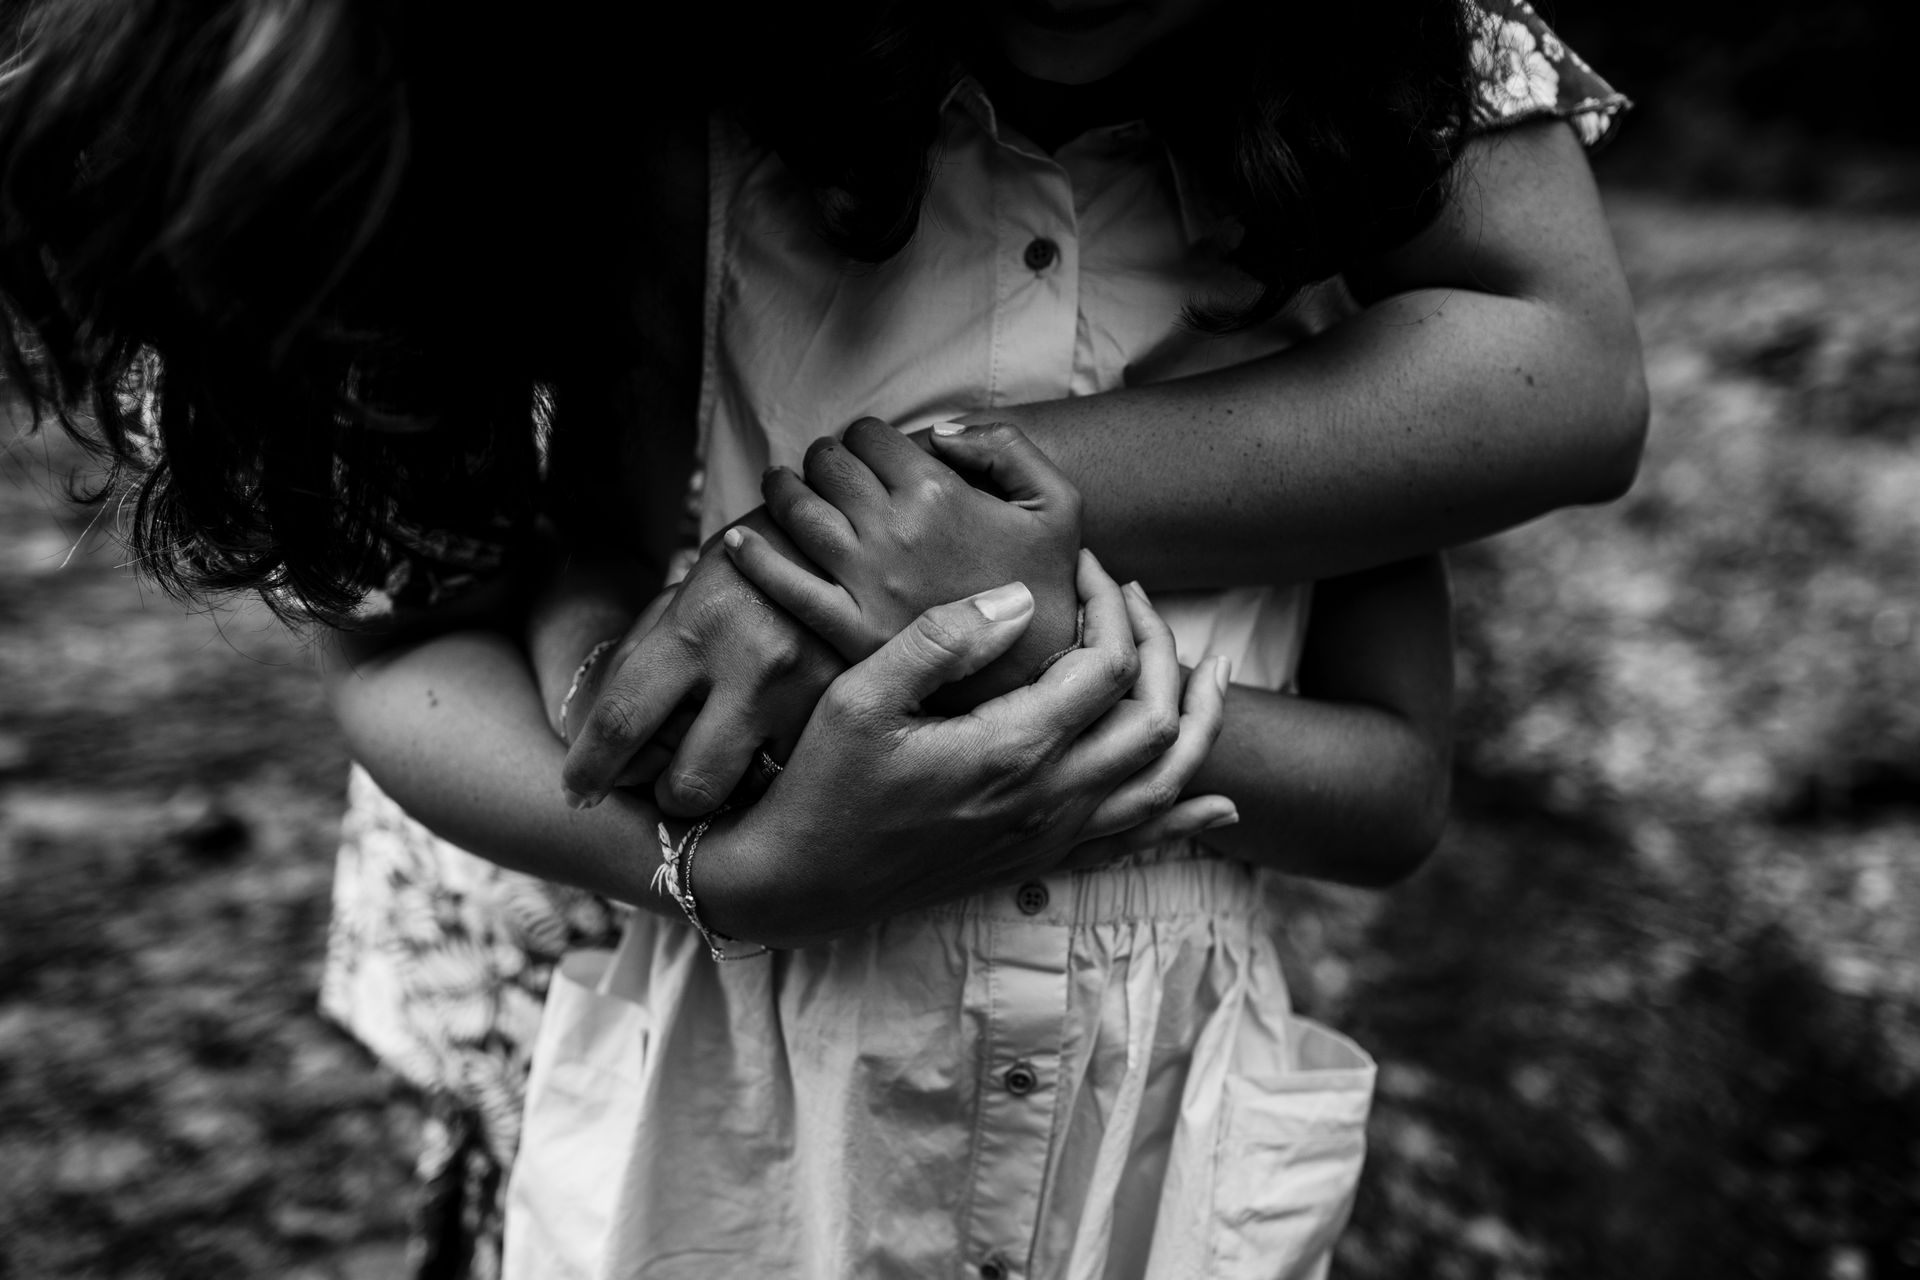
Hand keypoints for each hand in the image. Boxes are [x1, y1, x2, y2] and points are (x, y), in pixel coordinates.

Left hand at [561, 509, 845, 816]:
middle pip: (687, 787)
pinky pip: (797, 771)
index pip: (621, 724)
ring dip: (729, 788)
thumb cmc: (759, 557)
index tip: (577, 793)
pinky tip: (777, 739)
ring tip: (727, 756)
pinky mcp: (850, 707)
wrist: (861, 529)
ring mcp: (808, 692)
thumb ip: (650, 650)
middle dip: (667, 796)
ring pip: (748, 793)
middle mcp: (753, 666)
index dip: (588, 770)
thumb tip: (605, 732)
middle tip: (665, 781)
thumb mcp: (692, 585)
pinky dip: (780, 768)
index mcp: (695, 627)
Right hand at [694, 550, 1234, 947]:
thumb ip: (942, 641)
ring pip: (1164, 783)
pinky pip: (1136, 847)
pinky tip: (1220, 808)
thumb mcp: (859, 697)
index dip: (1110, 606)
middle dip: (1160, 646)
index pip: (1107, 666)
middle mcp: (1046, 803)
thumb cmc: (820, 783)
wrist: (797, 882)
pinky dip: (1185, 821)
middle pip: (1156, 721)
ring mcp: (1048, 840)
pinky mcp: (1038, 864)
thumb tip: (1020, 597)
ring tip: (1208, 670)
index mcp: (1009, 752)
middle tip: (1131, 597)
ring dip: (1197, 723)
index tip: (1086, 566)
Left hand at [734, 418, 1081, 710]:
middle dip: (826, 458)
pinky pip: (783, 584)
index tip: (870, 452)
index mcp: (937, 493)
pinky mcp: (848, 629)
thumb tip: (939, 431)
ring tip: (784, 486)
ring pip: (798, 510)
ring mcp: (865, 581)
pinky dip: (753, 557)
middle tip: (830, 470)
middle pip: (829, 465)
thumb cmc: (1049, 583)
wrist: (1042, 671)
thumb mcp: (1058, 502)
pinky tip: (736, 542)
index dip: (866, 436)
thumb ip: (1006, 446)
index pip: (871, 436)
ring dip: (783, 488)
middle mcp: (893, 531)